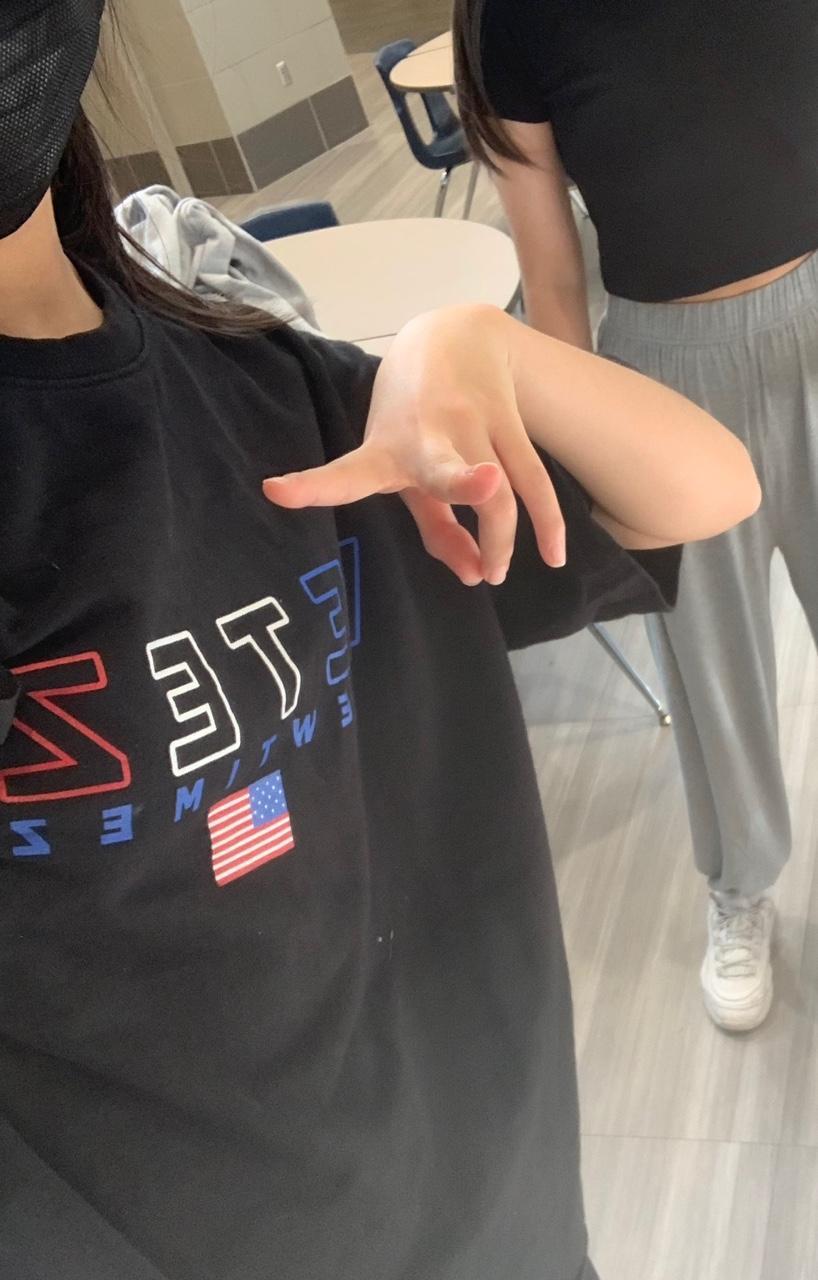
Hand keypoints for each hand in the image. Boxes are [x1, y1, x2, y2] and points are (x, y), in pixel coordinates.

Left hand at [264, 306, 565, 585]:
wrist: (455, 335)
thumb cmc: (415, 418)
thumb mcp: (407, 468)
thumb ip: (436, 526)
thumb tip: (474, 575)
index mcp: (383, 450)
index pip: (346, 474)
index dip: (312, 487)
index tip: (276, 491)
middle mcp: (427, 435)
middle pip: (443, 472)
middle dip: (458, 493)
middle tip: (473, 557)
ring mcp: (471, 425)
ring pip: (499, 491)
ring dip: (501, 539)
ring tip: (494, 572)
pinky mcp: (510, 422)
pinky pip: (535, 480)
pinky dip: (548, 522)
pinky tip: (553, 556)